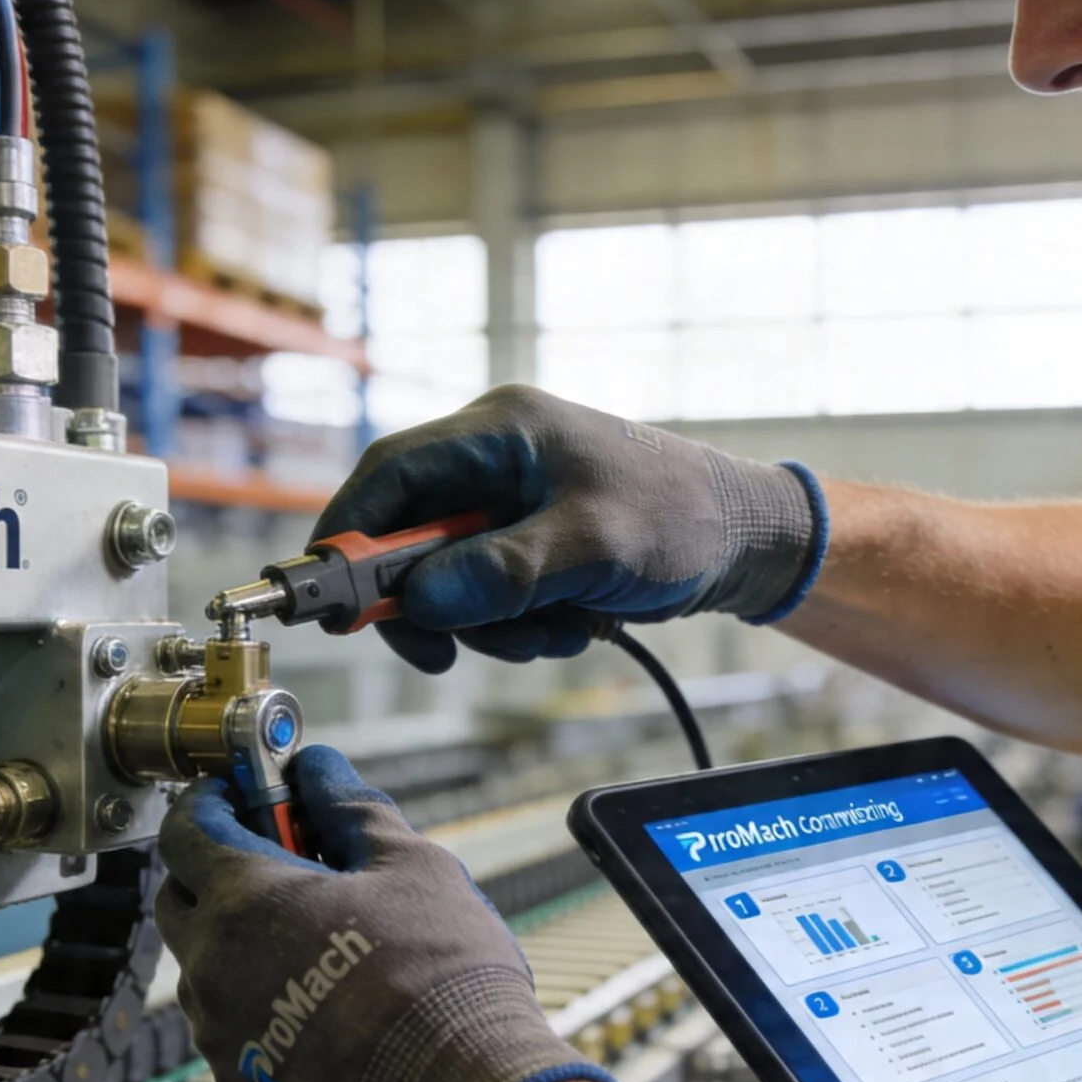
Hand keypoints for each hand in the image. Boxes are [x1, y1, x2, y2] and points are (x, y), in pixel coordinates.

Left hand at [155, 746, 618, 1081]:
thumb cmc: (440, 980)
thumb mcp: (411, 864)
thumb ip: (349, 807)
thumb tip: (318, 769)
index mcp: (244, 899)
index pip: (185, 827)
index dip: (211, 798)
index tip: (241, 791)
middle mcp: (212, 967)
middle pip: (181, 897)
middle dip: (218, 868)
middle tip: (286, 859)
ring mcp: (220, 1033)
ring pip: (207, 965)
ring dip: (243, 940)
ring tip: (322, 940)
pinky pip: (232, 1025)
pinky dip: (261, 1002)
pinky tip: (326, 1003)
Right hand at [313, 384, 827, 671]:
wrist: (750, 541)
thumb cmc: (683, 518)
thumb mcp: (595, 546)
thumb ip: (505, 571)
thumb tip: (420, 602)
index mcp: (499, 429)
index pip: (389, 473)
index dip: (347, 535)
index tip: (330, 603)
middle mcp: (494, 459)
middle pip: (409, 536)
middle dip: (433, 603)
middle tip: (447, 653)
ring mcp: (510, 504)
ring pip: (448, 580)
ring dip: (490, 625)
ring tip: (559, 630)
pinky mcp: (528, 544)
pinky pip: (489, 596)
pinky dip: (519, 626)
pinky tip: (574, 625)